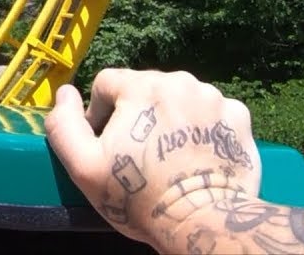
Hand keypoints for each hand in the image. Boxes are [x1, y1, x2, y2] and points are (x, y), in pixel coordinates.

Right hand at [44, 69, 261, 247]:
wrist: (202, 222)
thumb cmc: (139, 197)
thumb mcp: (83, 166)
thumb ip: (64, 124)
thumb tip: (65, 93)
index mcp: (142, 86)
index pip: (107, 83)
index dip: (99, 114)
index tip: (108, 145)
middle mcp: (181, 81)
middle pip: (145, 87)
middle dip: (138, 115)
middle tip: (140, 155)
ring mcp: (214, 98)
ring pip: (179, 97)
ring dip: (171, 118)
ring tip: (170, 157)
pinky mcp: (239, 118)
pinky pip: (211, 112)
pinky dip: (202, 128)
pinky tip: (197, 156)